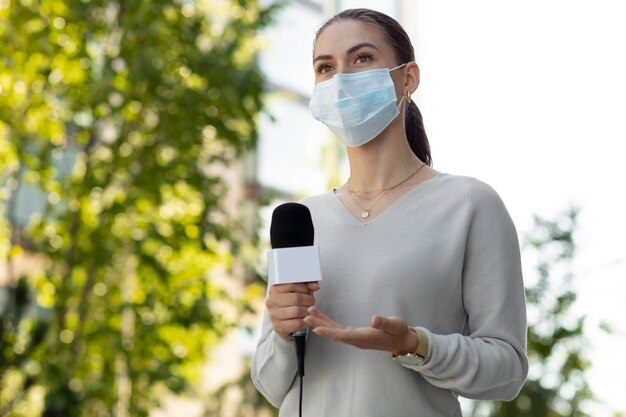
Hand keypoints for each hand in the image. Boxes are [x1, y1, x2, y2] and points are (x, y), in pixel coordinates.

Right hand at [266, 282, 319, 340]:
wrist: (284, 320)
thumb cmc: (292, 302)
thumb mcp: (299, 290)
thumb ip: (307, 285)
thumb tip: (315, 286)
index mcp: (274, 289)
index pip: (292, 285)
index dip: (304, 288)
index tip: (308, 292)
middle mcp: (271, 301)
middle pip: (296, 298)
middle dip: (308, 300)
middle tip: (311, 302)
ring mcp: (273, 315)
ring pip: (297, 311)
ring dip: (307, 311)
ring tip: (308, 310)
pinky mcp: (278, 327)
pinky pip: (297, 323)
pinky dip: (305, 321)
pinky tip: (306, 319)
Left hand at [303, 306, 417, 354]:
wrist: (402, 341)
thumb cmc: (398, 332)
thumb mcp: (395, 325)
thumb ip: (384, 322)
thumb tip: (374, 319)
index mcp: (365, 338)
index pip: (343, 336)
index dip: (330, 332)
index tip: (316, 328)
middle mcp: (357, 340)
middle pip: (335, 334)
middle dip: (320, 325)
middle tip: (306, 316)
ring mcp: (355, 338)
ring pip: (335, 331)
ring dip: (322, 323)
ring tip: (309, 313)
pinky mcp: (354, 334)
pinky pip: (338, 330)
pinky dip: (328, 323)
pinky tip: (321, 318)